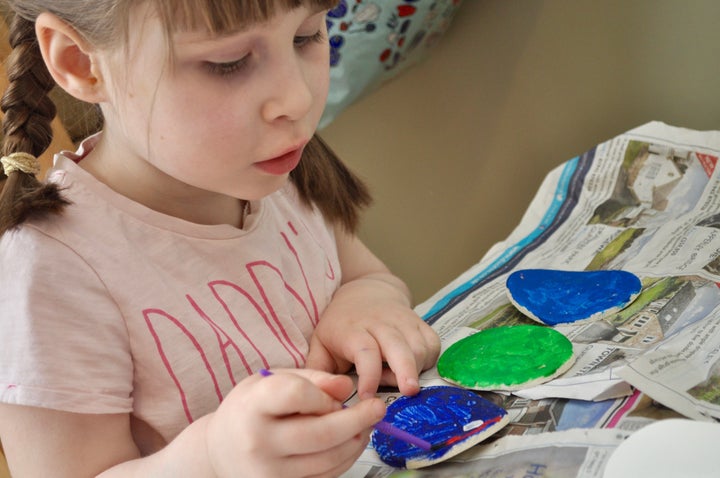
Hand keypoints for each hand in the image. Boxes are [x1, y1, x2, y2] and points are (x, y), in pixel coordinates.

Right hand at [205, 369, 385, 477]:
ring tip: (366, 425)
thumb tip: (347, 387)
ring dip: (356, 440)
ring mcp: (269, 472)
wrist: (220, 451)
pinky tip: (350, 442)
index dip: (323, 393)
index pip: (296, 394)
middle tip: (378, 408)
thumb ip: (311, 379)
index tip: (336, 392)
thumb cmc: (250, 409)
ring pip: (328, 458)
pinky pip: (325, 476)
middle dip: (357, 420)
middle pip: (320, 434)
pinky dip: (345, 459)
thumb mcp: (272, 380)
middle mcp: (258, 442)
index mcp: (252, 406)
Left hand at [306, 275, 440, 398]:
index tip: (368, 396)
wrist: (366, 291)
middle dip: (405, 370)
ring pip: (419, 346)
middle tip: (409, 392)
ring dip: (415, 369)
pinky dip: (429, 360)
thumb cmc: (341, 324)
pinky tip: (415, 368)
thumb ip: (317, 370)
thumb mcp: (320, 343)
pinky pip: (433, 343)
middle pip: (398, 346)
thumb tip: (319, 395)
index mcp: (353, 331)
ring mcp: (403, 321)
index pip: (365, 352)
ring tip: (402, 381)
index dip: (369, 375)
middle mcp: (380, 324)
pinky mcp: (420, 323)